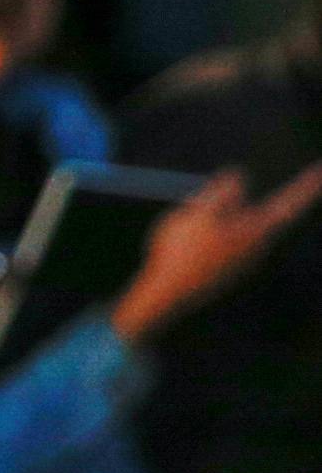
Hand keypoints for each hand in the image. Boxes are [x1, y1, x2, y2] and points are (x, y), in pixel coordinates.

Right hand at [113, 164, 321, 344]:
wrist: (166, 296)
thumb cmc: (183, 251)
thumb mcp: (199, 210)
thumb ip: (223, 190)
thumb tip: (240, 176)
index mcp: (257, 230)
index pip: (290, 201)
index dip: (307, 185)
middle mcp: (257, 247)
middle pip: (248, 213)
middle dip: (221, 206)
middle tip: (193, 213)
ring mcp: (242, 261)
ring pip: (226, 227)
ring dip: (205, 224)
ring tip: (178, 236)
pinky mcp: (226, 271)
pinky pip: (214, 245)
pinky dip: (197, 240)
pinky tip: (177, 251)